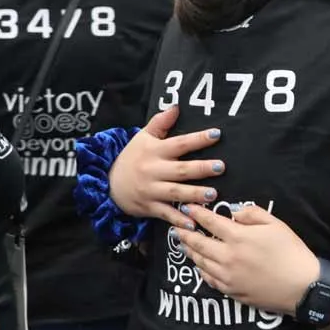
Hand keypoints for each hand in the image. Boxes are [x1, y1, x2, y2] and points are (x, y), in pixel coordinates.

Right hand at [109, 107, 225, 226]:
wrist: (108, 184)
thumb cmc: (132, 157)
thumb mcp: (143, 137)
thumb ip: (160, 122)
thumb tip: (176, 106)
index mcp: (155, 151)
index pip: (180, 143)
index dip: (198, 139)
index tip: (216, 134)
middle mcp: (153, 171)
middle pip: (181, 170)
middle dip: (201, 169)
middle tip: (221, 167)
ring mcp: (151, 190)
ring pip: (175, 193)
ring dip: (194, 194)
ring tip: (213, 194)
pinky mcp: (149, 207)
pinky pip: (166, 214)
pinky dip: (178, 219)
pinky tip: (192, 222)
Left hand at [176, 204, 319, 316]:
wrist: (301, 286)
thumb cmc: (291, 252)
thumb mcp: (276, 224)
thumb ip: (253, 214)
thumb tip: (235, 212)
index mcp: (239, 237)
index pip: (211, 221)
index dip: (197, 213)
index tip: (188, 207)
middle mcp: (228, 256)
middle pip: (199, 243)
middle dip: (186, 233)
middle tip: (177, 227)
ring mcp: (227, 276)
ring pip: (201, 262)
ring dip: (190, 251)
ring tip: (184, 244)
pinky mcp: (231, 291)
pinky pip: (209, 279)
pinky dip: (201, 269)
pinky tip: (199, 265)